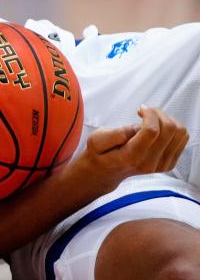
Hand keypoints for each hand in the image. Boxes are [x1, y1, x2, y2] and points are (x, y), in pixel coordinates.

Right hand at [71, 106, 188, 190]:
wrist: (107, 171)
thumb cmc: (101, 152)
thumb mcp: (96, 140)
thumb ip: (114, 134)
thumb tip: (135, 128)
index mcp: (132, 156)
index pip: (153, 131)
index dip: (150, 114)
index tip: (140, 109)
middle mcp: (150, 163)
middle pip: (170, 130)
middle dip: (159, 113)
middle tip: (146, 110)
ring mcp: (162, 165)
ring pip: (180, 134)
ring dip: (168, 119)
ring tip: (152, 118)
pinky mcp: (169, 163)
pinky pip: (182, 139)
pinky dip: (173, 128)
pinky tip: (157, 127)